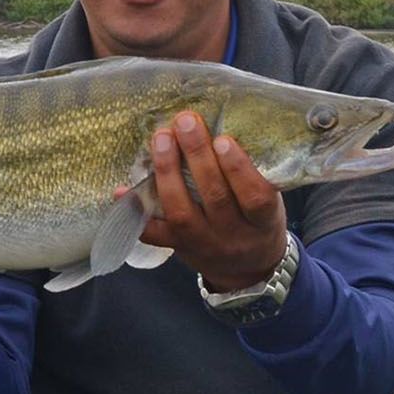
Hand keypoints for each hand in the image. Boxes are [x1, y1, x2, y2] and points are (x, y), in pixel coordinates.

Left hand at [138, 112, 288, 290]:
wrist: (247, 270)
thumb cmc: (258, 223)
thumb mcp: (272, 203)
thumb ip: (254, 175)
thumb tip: (223, 125)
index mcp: (263, 223)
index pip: (255, 197)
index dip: (239, 169)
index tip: (224, 139)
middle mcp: (232, 236)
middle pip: (215, 197)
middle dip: (198, 156)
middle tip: (186, 122)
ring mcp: (203, 244)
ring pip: (182, 211)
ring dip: (168, 172)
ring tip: (160, 139)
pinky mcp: (178, 248)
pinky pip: (153, 233)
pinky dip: (135, 211)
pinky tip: (121, 190)